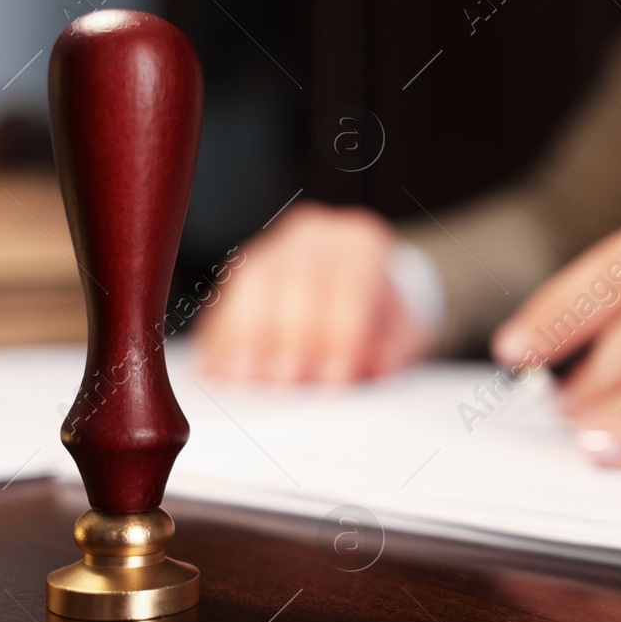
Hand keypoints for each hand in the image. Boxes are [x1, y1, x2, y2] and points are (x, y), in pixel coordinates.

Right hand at [197, 202, 432, 383]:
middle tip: (287, 383)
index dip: (341, 337)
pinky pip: (223, 300)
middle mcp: (314, 238)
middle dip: (290, 338)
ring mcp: (272, 248)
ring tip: (247, 382)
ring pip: (252, 285)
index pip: (350, 287)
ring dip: (247, 338)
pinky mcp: (238, 272)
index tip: (335, 381)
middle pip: (296, 281)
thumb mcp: (400, 334)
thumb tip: (370, 367)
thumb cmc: (378, 318)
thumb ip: (391, 349)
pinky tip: (219, 370)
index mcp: (361, 244)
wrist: (358, 291)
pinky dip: (221, 338)